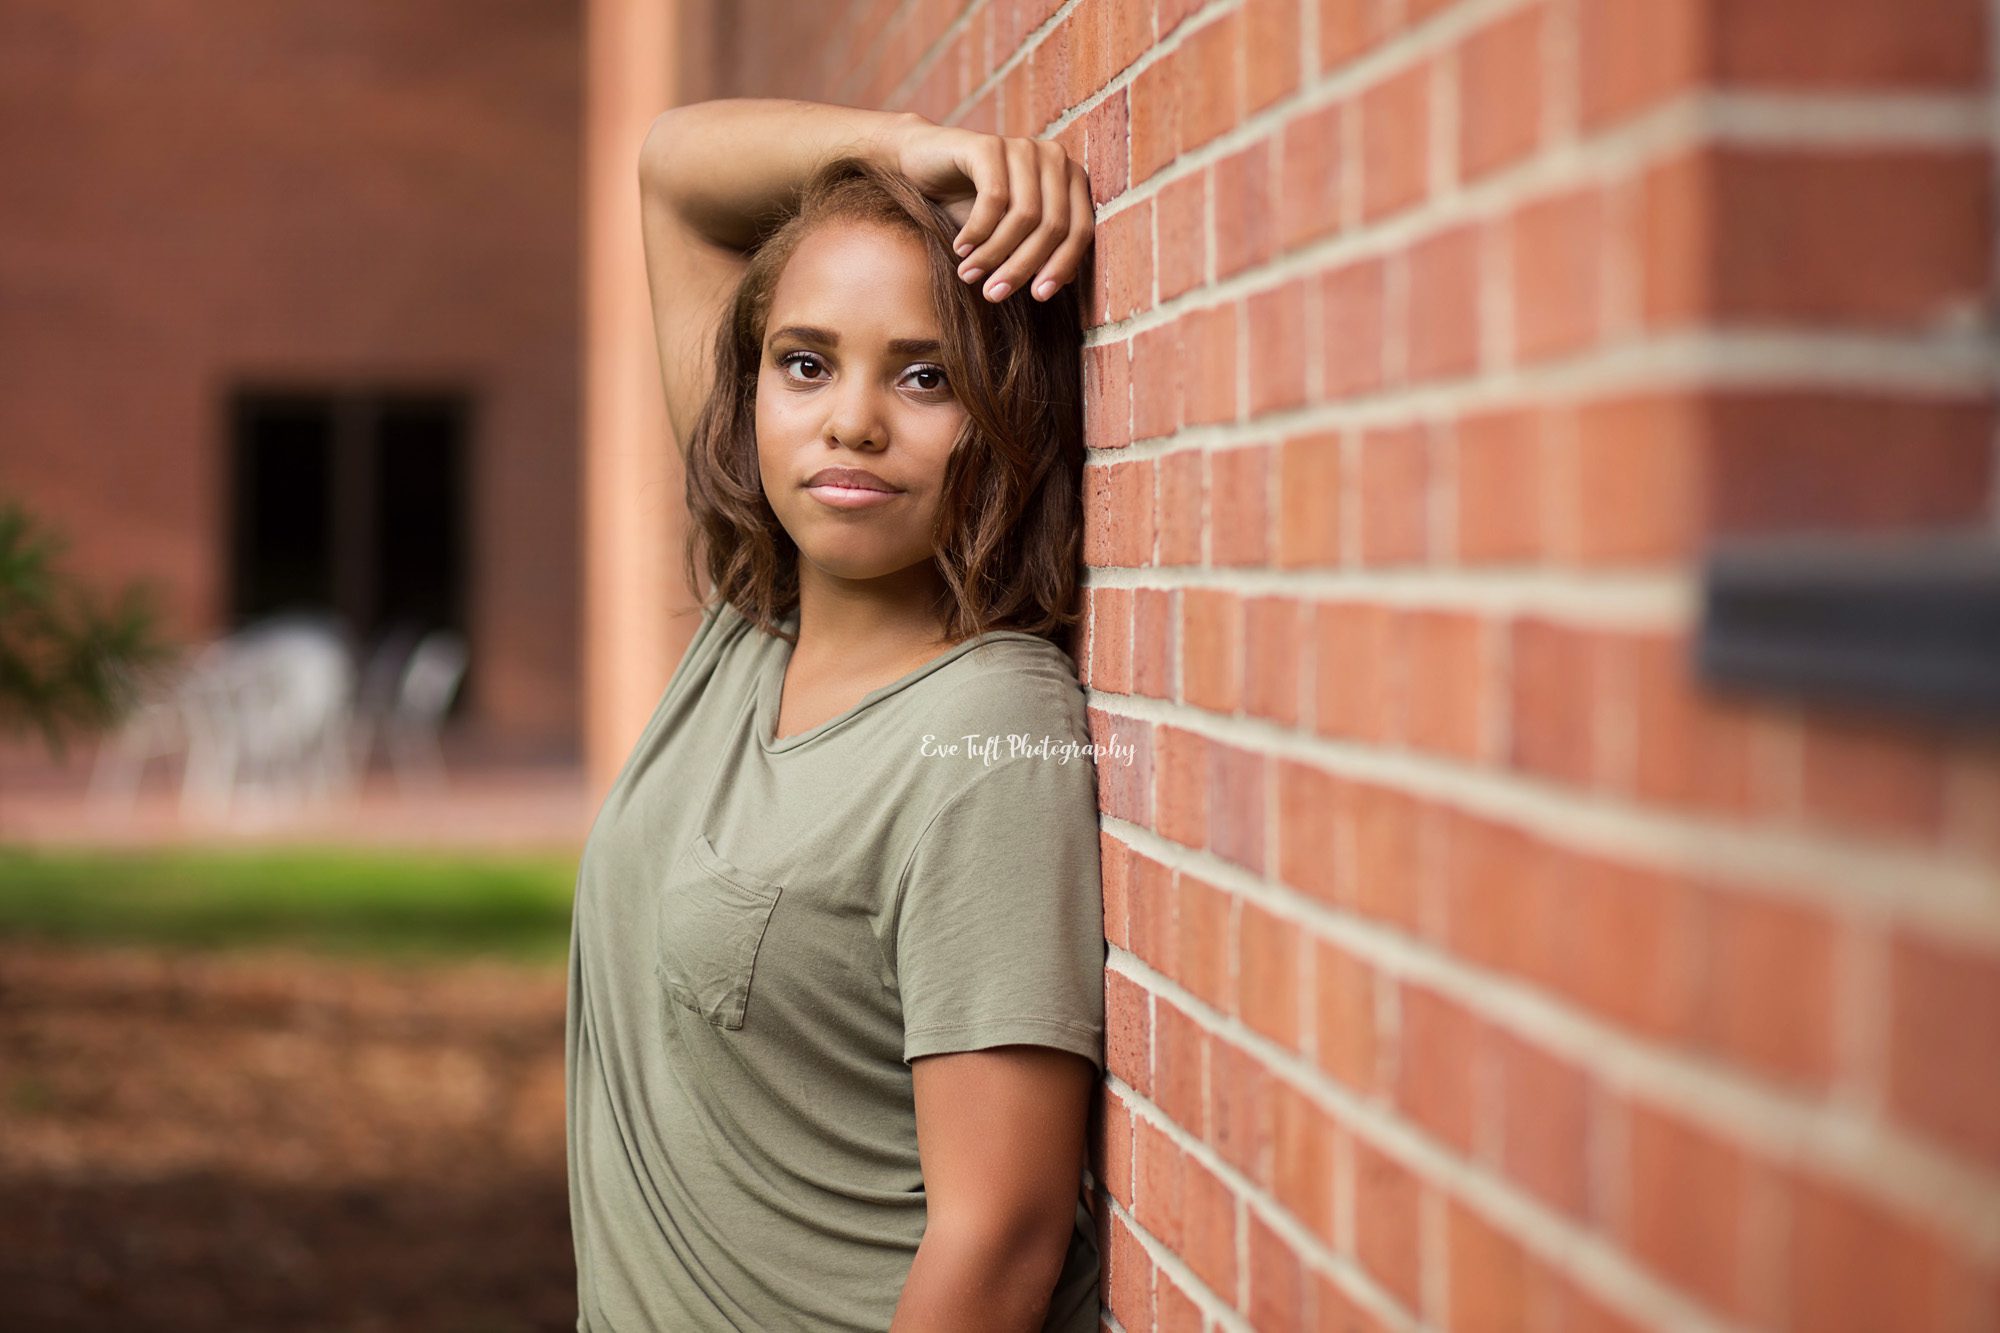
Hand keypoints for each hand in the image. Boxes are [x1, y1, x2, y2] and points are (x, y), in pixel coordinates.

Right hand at [885, 115, 1094, 303]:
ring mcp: (1023, 148)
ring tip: (969, 274)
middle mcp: (1054, 158)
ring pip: (1025, 215)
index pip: (1080, 230)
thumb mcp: (1010, 234)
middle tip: (994, 293)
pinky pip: (994, 198)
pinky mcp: (990, 145)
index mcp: (1070, 179)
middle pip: (1053, 225)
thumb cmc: (971, 204)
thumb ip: (1040, 251)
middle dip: (1023, 266)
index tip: (1038, 297)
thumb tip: (1067, 280)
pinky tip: (960, 248)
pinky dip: (977, 231)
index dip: (1061, 266)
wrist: (921, 166)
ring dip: (994, 253)